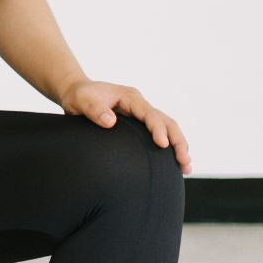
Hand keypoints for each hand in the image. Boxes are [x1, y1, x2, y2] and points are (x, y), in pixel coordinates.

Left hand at [59, 78, 190, 173]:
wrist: (76, 95)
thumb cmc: (79, 97)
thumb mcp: (81, 100)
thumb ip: (94, 110)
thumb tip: (110, 122)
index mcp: (130, 98)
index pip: (150, 114)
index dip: (158, 129)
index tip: (162, 145)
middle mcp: (140, 106)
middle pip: (166, 122)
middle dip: (177, 141)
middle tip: (184, 161)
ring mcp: (141, 115)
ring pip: (167, 129)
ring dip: (178, 146)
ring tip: (186, 168)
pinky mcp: (138, 125)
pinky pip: (158, 135)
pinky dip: (168, 148)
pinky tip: (173, 165)